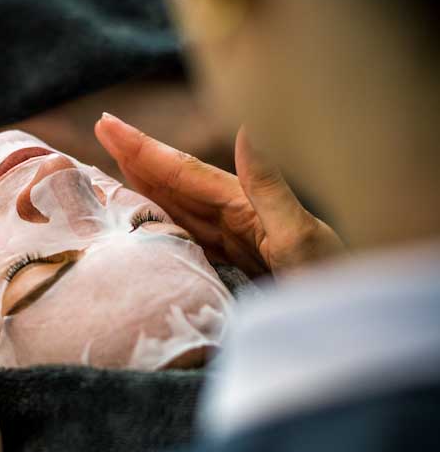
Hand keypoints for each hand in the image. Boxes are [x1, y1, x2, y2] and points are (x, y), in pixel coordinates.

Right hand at [95, 114, 342, 276]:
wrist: (352, 328)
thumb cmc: (333, 287)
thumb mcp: (300, 238)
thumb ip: (270, 187)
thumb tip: (247, 127)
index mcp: (245, 205)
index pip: (184, 171)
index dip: (143, 148)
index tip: (107, 123)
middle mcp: (237, 217)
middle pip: (176, 182)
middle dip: (137, 156)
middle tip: (99, 131)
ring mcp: (236, 242)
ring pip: (178, 207)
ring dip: (144, 186)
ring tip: (109, 167)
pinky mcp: (235, 268)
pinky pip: (188, 237)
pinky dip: (161, 223)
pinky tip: (147, 220)